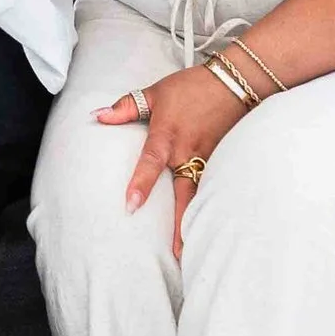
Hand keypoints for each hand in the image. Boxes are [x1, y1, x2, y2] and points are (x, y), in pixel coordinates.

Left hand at [96, 61, 245, 257]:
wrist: (236, 81)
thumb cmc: (192, 87)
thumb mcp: (156, 92)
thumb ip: (125, 107)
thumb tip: (97, 116)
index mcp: (167, 136)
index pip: (150, 163)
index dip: (140, 184)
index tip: (130, 206)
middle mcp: (188, 152)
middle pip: (183, 194)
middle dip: (180, 225)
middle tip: (176, 254)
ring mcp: (210, 159)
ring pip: (202, 195)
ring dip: (199, 221)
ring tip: (195, 251)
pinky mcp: (224, 160)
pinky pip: (216, 187)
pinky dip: (214, 207)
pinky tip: (214, 228)